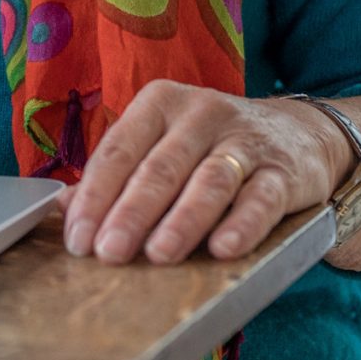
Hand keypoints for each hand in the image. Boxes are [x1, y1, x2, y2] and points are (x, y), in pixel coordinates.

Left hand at [59, 82, 350, 264]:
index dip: (95, 197)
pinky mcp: (283, 170)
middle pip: (159, 168)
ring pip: (207, 182)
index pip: (118, 151)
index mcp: (159, 104)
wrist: (298, 134)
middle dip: (130, 213)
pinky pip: (261, 198)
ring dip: (181, 220)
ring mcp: (244, 140)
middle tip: (108, 253)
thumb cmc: (209, 147)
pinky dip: (242, 224)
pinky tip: (223, 248)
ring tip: (158, 255)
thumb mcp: (161, 146)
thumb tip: (62, 209)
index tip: (78, 240)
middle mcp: (200, 114)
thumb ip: (117, 175)